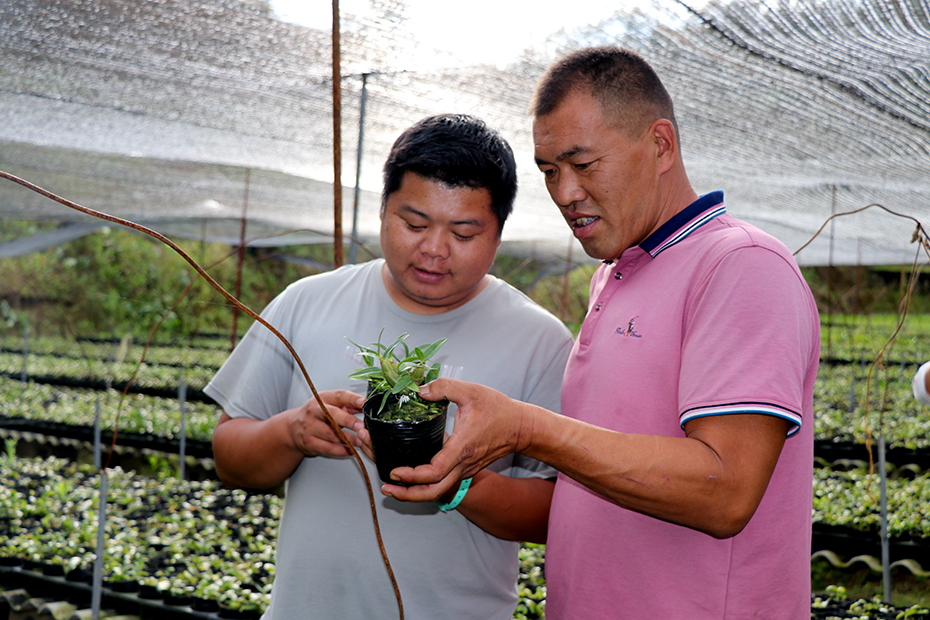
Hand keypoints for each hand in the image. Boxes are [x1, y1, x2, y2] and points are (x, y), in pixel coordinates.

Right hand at [285, 390, 365, 457]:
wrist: (293, 428)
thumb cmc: (317, 414)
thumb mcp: (330, 404)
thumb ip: (349, 405)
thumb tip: (368, 406)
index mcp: (323, 398)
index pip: (339, 396)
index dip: (352, 399)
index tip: (364, 403)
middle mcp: (314, 411)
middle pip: (331, 414)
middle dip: (348, 420)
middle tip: (362, 426)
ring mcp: (309, 427)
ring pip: (331, 434)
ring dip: (349, 439)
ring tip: (361, 441)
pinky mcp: (308, 442)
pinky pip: (327, 448)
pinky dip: (341, 451)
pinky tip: (350, 450)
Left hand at [378, 378, 531, 501]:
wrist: (522, 427)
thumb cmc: (499, 410)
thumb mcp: (471, 391)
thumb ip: (444, 387)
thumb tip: (420, 390)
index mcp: (462, 448)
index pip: (434, 472)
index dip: (412, 475)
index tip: (395, 470)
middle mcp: (463, 464)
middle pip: (433, 492)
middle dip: (408, 494)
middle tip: (387, 487)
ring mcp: (465, 469)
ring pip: (438, 491)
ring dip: (415, 492)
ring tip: (394, 486)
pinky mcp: (466, 468)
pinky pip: (443, 483)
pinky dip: (425, 484)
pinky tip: (412, 474)